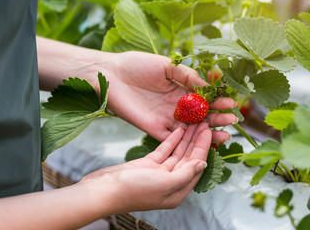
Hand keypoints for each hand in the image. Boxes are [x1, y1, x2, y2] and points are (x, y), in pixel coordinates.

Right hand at [80, 123, 210, 211]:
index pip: (196, 166)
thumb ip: (185, 174)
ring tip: (194, 122)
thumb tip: (203, 163)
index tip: (210, 130)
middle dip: (196, 140)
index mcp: (177, 191)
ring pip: (177, 152)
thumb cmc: (132, 191)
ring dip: (185, 138)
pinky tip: (178, 129)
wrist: (103, 190)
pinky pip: (164, 150)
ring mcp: (158, 172)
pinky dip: (170, 139)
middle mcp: (170, 182)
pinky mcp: (147, 164)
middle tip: (204, 121)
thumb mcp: (163, 184)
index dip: (204, 147)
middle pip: (188, 158)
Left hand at [103, 51, 237, 141]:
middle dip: (218, 117)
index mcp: (179, 91)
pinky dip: (188, 140)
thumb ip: (188, 76)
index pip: (203, 99)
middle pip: (201, 116)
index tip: (232, 102)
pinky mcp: (154, 128)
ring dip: (208, 132)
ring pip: (191, 130)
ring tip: (225, 132)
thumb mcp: (167, 66)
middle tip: (232, 119)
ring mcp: (165, 119)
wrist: (112, 74)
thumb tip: (209, 86)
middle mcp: (175, 107)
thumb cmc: (137, 65)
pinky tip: (202, 139)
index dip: (218, 101)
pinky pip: (174, 138)